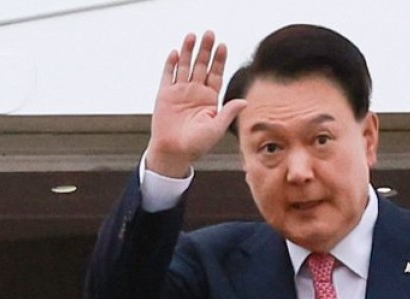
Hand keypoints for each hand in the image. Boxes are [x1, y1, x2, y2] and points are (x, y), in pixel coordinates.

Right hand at [145, 31, 247, 177]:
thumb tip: (245, 101)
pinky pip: (168, 75)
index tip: (223, 46)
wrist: (173, 153)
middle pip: (202, 66)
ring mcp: (180, 92)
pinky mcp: (165, 95)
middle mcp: (195, 92)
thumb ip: (228, 113)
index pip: (216, 74)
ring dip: (189, 51)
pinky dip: (171, 64)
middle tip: (209, 34)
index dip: (219, 60)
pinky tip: (176, 53)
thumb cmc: (196, 145)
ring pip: (185, 66)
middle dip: (205, 50)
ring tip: (192, 36)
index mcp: (209, 99)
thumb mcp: (216, 129)